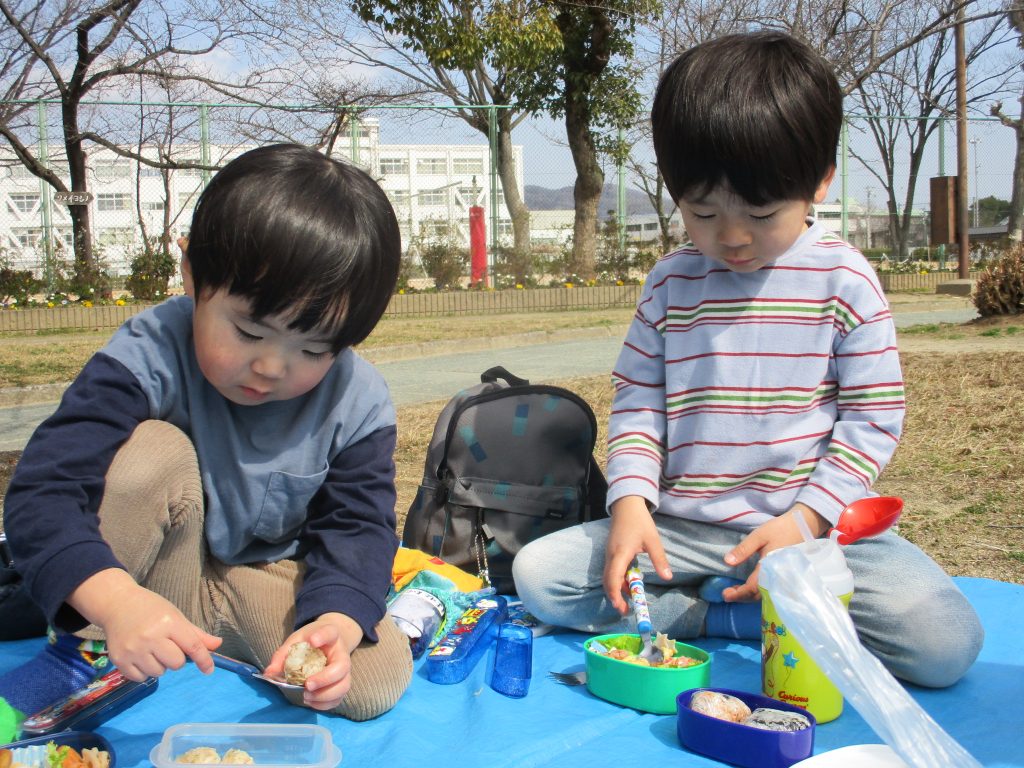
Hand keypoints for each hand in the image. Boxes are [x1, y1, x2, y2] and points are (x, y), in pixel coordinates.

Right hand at [68, 568, 221, 680]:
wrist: (117, 605)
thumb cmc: (151, 609)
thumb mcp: (175, 616)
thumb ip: (196, 634)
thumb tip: (217, 645)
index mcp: (169, 623)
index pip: (192, 646)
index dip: (204, 659)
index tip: (209, 669)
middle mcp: (151, 637)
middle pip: (176, 663)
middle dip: (177, 659)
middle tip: (168, 647)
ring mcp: (133, 650)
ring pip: (159, 673)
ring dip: (160, 666)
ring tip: (152, 651)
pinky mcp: (119, 660)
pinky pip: (140, 678)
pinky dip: (144, 672)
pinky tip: (141, 657)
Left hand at [264, 613, 363, 710]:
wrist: (328, 643)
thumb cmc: (310, 641)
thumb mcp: (296, 641)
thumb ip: (283, 655)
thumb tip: (269, 673)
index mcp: (331, 636)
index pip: (330, 632)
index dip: (323, 636)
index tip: (312, 640)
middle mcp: (342, 653)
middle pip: (343, 666)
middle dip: (325, 678)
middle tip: (307, 684)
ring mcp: (344, 671)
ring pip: (344, 686)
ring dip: (325, 695)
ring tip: (306, 695)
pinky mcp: (341, 684)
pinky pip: (339, 698)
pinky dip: (324, 704)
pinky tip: (310, 700)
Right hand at [602, 496, 671, 614]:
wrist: (626, 506)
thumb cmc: (639, 521)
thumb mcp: (652, 540)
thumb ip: (659, 559)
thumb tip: (667, 577)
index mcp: (620, 553)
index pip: (613, 578)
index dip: (615, 594)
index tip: (621, 607)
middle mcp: (611, 556)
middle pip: (608, 581)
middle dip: (615, 597)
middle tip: (626, 611)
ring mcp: (610, 555)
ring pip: (609, 577)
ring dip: (617, 590)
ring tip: (629, 602)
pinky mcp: (612, 553)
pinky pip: (612, 571)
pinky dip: (618, 581)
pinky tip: (629, 585)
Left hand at [721, 503, 829, 601]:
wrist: (802, 526)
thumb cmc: (779, 530)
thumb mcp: (758, 536)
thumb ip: (743, 550)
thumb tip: (727, 562)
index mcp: (770, 568)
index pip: (753, 588)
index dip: (739, 594)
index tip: (725, 595)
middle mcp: (778, 577)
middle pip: (758, 595)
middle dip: (741, 597)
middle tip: (726, 594)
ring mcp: (783, 578)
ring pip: (765, 594)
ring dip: (749, 595)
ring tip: (735, 591)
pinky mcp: (784, 577)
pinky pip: (770, 590)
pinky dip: (757, 592)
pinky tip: (749, 587)